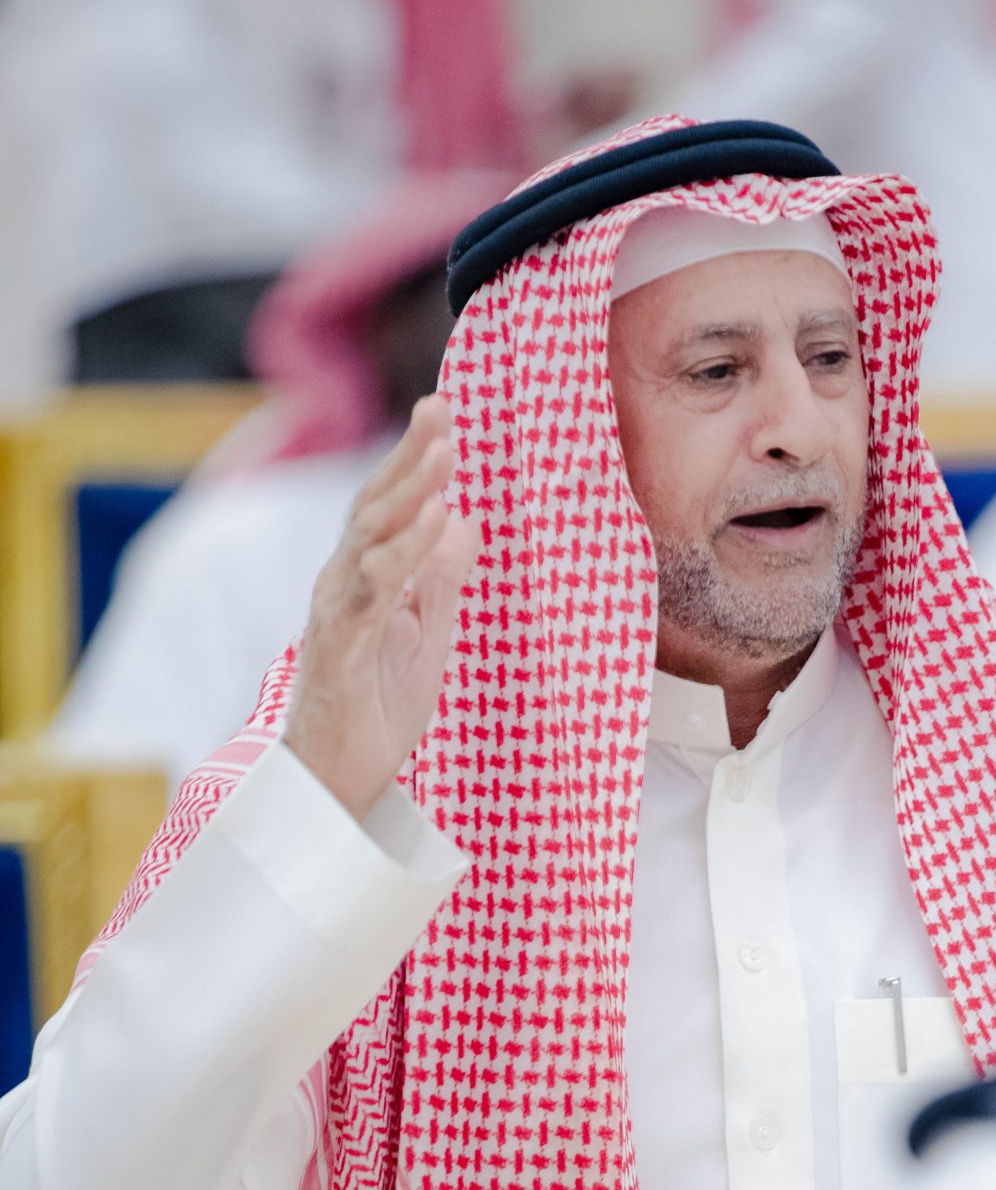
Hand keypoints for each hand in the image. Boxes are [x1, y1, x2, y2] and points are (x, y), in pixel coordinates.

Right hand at [284, 397, 479, 817]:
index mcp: (365, 577)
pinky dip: (400, 554)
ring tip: (442, 454)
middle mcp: (343, 583)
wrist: (338, 781)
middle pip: (375, 506)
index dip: (415, 460)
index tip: (445, 414)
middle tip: (440, 407)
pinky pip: (370, 592)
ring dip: (408, 493)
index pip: (389, 506)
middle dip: (409, 456)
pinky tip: (429, 524)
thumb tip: (463, 519)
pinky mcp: (338, 649)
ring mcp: (337, 613)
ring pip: (370, 538)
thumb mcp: (428, 636)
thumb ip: (440, 580)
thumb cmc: (375, 708)